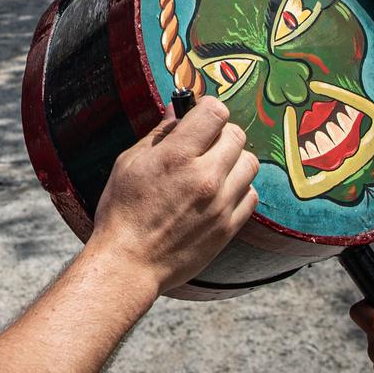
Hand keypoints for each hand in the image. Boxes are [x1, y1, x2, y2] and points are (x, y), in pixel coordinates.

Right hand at [87, 95, 258, 295]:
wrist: (129, 263)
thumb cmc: (122, 212)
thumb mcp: (129, 163)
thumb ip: (158, 134)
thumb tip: (177, 111)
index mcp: (177, 156)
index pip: (215, 112)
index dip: (207, 109)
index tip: (200, 116)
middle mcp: (205, 177)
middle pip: (237, 135)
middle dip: (221, 132)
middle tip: (205, 143)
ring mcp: (220, 204)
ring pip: (249, 163)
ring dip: (234, 160)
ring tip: (214, 168)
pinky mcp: (228, 227)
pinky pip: (251, 195)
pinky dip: (239, 188)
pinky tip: (220, 192)